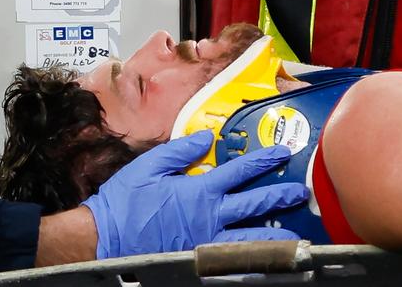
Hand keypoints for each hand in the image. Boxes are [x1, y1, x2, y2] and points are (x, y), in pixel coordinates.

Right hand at [82, 130, 308, 258]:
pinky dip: (252, 262)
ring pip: (251, 238)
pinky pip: (233, 263)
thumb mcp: (149, 167)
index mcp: (199, 190)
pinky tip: (266, 262)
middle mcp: (210, 216)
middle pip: (254, 205)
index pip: (240, 171)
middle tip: (298, 192)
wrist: (103, 240)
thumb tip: (207, 138)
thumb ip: (181, 152)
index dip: (263, 160)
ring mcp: (208, 242)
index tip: (281, 154)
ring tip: (294, 232)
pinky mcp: (200, 261)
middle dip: (279, 196)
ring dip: (275, 233)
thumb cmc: (125, 203)